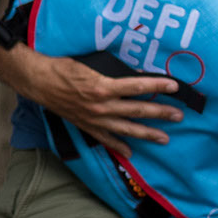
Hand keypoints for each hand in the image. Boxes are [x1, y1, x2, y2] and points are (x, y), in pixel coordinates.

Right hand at [18, 47, 187, 147]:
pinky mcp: (86, 125)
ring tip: (164, 138)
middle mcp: (102, 105)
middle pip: (138, 110)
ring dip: (147, 133)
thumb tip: (135, 75)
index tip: (175, 87)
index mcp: (103, 86)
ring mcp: (94, 118)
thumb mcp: (91, 64)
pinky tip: (130, 152)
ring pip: (126, 128)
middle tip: (179, 116)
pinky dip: (118, 146)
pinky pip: (105, 138)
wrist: (39, 81)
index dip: (158, 86)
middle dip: (161, 113)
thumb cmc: (63, 68)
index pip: (138, 87)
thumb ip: (113, 72)